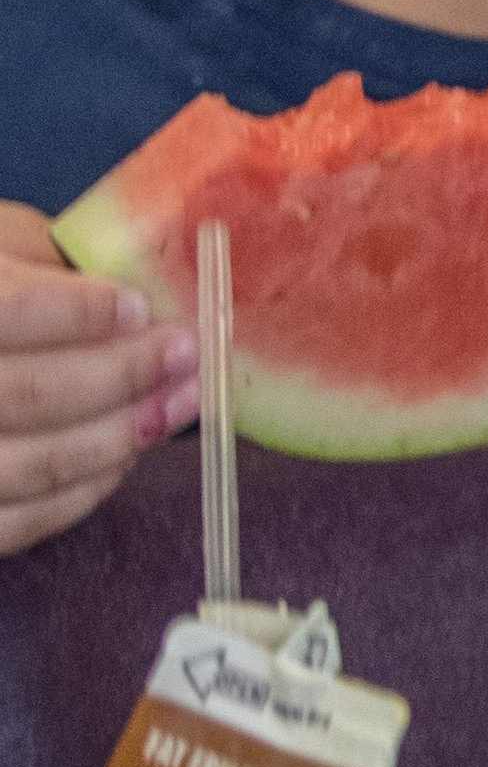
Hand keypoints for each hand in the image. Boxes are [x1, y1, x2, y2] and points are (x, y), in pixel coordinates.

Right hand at [0, 200, 191, 555]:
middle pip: (31, 394)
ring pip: (34, 465)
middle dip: (123, 376)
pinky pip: (23, 519)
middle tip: (189, 355)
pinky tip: (128, 454)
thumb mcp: (1, 247)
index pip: (9, 311)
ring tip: (182, 402)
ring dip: (120, 436)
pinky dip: (85, 490)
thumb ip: (54, 267)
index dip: (79, 313)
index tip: (140, 308)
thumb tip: (145, 298)